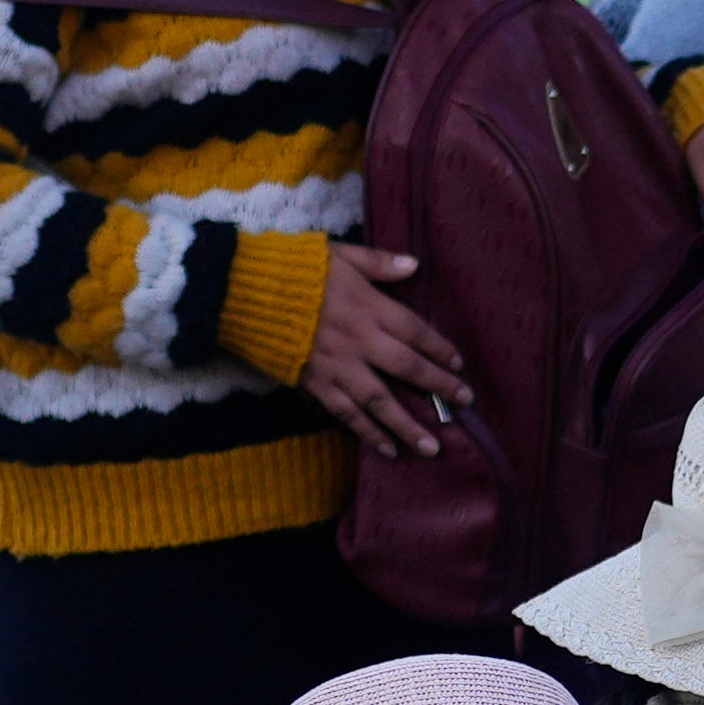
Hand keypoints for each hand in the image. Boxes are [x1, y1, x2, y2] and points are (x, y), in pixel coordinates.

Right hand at [300, 247, 472, 460]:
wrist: (238, 289)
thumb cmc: (290, 267)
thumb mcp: (337, 254)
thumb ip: (377, 262)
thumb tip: (414, 265)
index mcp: (367, 306)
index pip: (415, 331)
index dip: (440, 348)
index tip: (459, 364)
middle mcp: (358, 340)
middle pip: (408, 368)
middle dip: (439, 388)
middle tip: (466, 403)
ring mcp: (336, 366)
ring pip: (381, 402)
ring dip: (409, 426)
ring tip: (434, 447)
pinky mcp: (314, 383)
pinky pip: (346, 414)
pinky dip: (368, 433)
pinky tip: (388, 450)